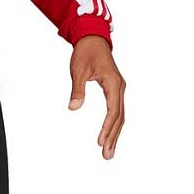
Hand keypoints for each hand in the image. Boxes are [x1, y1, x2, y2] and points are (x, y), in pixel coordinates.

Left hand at [68, 35, 125, 159]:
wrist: (92, 37)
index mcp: (113, 83)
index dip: (107, 128)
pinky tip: (110, 134)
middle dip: (113, 137)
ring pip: (120, 115)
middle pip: (119, 117)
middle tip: (107, 155)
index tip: (100, 142)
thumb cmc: (85, 52)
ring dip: (115, 133)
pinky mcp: (115, 88)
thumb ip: (77, 89)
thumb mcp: (78, 69)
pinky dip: (114, 123)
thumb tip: (73, 107)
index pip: (112, 111)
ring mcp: (119, 88)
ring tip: (109, 151)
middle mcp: (120, 87)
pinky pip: (117, 109)